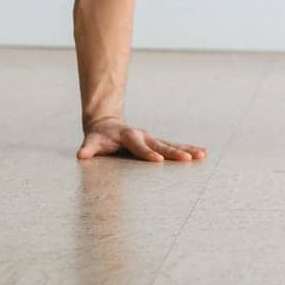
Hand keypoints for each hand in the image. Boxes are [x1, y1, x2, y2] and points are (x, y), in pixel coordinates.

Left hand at [77, 118, 206, 162]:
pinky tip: (202, 154)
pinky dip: (187, 149)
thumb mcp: (91, 141)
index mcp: (128, 136)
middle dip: (174, 152)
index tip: (158, 161)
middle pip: (160, 145)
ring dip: (187, 150)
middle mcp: (143, 136)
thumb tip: (81, 156)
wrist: (106, 124)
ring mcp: (152, 138)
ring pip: (171, 144)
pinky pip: (174, 146)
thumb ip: (88, 148)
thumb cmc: (99, 137)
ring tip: (202, 155)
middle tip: (188, 159)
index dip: (147, 154)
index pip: (139, 147)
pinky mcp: (157, 143)